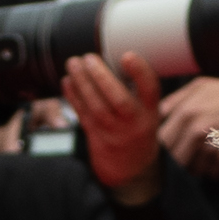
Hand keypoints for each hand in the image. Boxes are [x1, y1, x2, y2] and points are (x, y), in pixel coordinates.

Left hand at [63, 50, 163, 201]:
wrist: (131, 165)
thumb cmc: (137, 127)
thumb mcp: (147, 110)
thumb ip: (134, 87)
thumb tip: (110, 53)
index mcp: (150, 112)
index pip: (150, 91)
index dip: (140, 73)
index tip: (128, 56)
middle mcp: (134, 123)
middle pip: (120, 101)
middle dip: (102, 77)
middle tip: (89, 57)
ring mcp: (115, 132)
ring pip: (97, 107)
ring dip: (83, 83)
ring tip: (74, 64)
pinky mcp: (96, 136)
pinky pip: (82, 115)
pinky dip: (73, 96)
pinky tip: (68, 81)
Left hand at [157, 74, 218, 176]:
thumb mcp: (203, 86)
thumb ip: (178, 99)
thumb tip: (161, 115)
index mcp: (186, 112)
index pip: (163, 139)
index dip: (169, 144)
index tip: (177, 144)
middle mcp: (196, 130)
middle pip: (176, 157)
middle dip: (182, 158)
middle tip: (193, 154)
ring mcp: (212, 147)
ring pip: (194, 169)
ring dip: (200, 167)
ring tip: (209, 157)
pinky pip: (214, 174)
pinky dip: (216, 172)